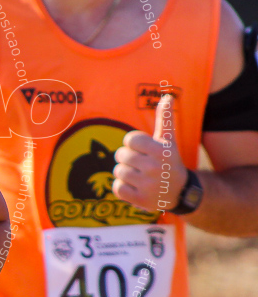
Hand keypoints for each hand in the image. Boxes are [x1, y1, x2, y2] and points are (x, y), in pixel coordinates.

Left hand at [113, 95, 187, 212]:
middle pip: (121, 155)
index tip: (144, 150)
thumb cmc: (168, 162)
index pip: (130, 139)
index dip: (134, 144)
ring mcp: (148, 185)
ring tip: (140, 176)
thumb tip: (167, 96)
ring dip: (125, 173)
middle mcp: (155, 168)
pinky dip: (123, 188)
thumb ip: (165, 119)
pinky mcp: (141, 200)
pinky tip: (136, 187)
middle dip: (128, 158)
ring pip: (118, 171)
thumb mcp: (168, 141)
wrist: (180, 192)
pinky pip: (117, 188)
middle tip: (142, 165)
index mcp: (161, 151)